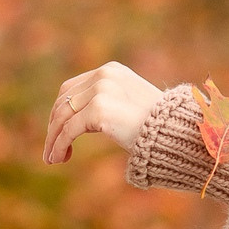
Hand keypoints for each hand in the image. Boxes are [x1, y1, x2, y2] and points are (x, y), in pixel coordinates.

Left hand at [43, 62, 164, 163]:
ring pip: (62, 116)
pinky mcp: (98, 110)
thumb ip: (109, 104)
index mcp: (112, 70)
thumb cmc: (160, 126)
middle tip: (51, 149)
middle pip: (63, 101)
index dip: (60, 111)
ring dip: (53, 139)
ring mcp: (101, 91)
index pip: (72, 88)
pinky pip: (68, 130)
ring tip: (52, 158)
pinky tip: (57, 158)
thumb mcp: (132, 105)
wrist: (177, 132)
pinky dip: (59, 145)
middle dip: (54, 126)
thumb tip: (86, 121)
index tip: (57, 132)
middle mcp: (104, 76)